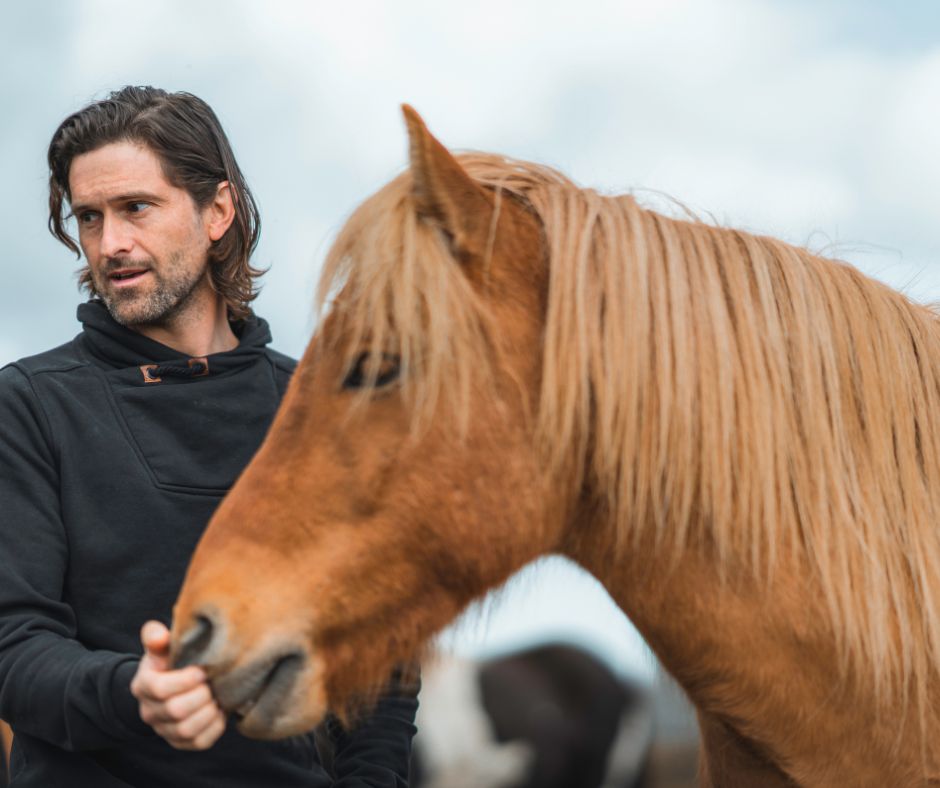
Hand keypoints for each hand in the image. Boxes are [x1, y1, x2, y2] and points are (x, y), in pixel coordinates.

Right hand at [129, 620, 225, 749]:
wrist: (173, 683)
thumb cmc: (170, 660)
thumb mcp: (161, 646)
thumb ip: (156, 636)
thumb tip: (159, 634)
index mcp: (143, 686)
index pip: (159, 689)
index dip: (184, 680)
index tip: (202, 671)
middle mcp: (149, 712)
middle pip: (175, 710)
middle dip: (200, 696)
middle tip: (213, 683)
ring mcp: (164, 730)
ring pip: (186, 730)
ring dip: (208, 712)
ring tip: (218, 696)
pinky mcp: (181, 742)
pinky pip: (199, 742)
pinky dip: (214, 727)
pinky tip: (220, 711)